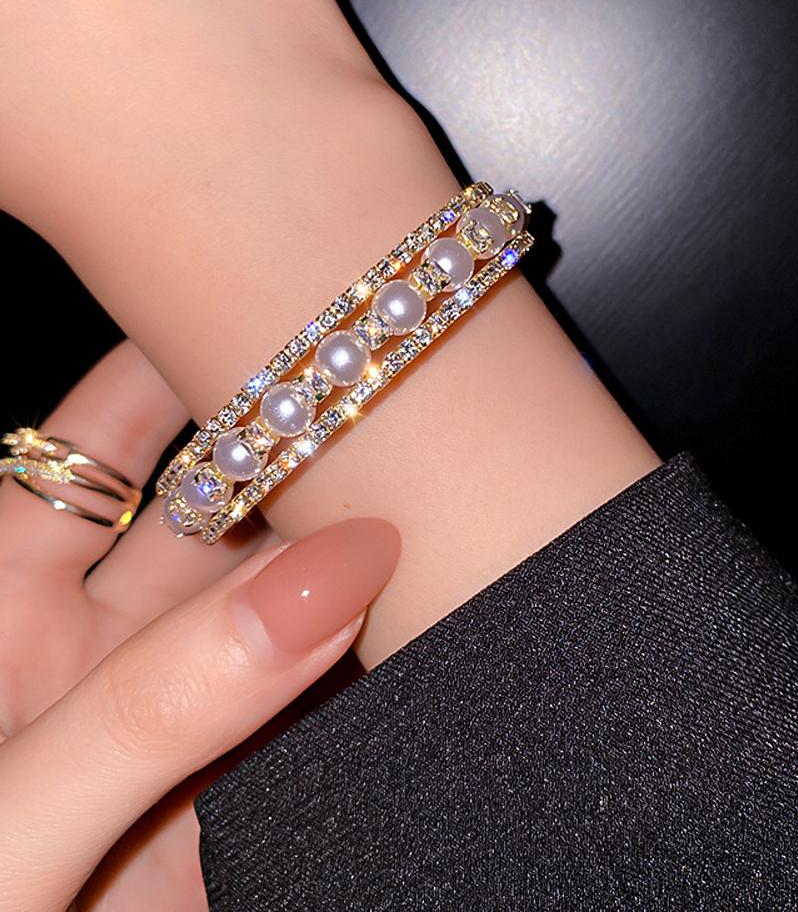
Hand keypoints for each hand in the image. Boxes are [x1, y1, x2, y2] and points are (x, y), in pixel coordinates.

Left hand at [0, 341, 399, 910]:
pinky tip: (429, 618)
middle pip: (218, 511)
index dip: (171, 367)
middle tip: (381, 392)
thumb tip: (322, 582)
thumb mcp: (13, 819)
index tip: (256, 305)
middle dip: (295, 453)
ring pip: (288, 602)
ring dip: (351, 554)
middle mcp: (101, 651)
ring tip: (428, 487)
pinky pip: (330, 707)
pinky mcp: (249, 803)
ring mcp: (186, 721)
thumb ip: (158, 707)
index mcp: (5, 611)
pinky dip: (381, 666)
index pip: (98, 445)